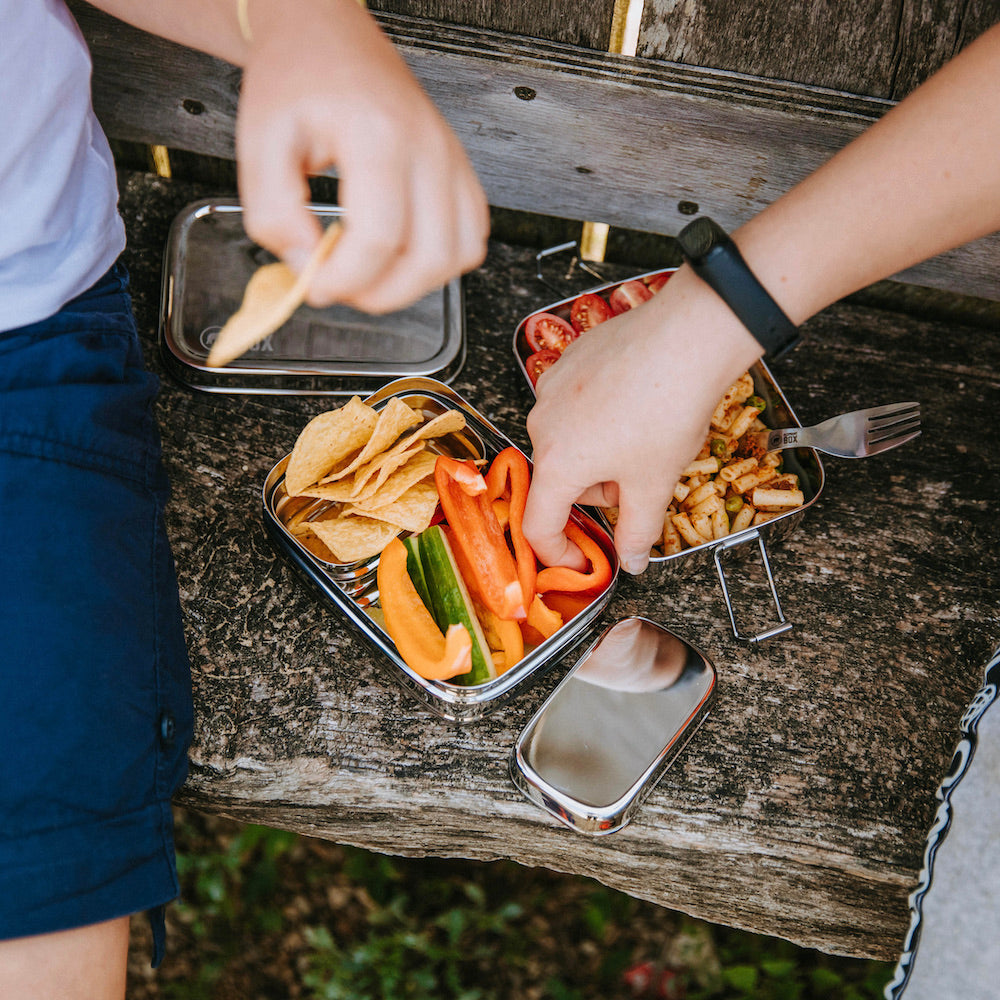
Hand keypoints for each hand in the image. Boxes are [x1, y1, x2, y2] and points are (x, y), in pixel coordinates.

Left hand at [234, 0, 488, 312]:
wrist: (327, 36)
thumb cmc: (297, 78)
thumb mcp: (258, 141)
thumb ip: (272, 212)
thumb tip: (304, 264)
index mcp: (377, 134)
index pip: (380, 237)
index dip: (345, 280)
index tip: (314, 285)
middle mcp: (427, 148)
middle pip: (430, 258)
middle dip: (381, 293)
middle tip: (341, 285)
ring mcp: (450, 159)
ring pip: (459, 256)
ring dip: (414, 284)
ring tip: (370, 272)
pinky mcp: (459, 170)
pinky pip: (472, 238)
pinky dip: (440, 262)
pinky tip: (402, 253)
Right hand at [522, 268, 761, 574]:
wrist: (687, 337)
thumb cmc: (668, 410)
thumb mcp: (655, 484)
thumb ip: (637, 531)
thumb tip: (632, 561)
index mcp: (558, 463)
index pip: (539, 525)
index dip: (559, 553)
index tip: (582, 560)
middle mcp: (543, 424)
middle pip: (560, 479)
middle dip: (596, 490)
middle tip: (641, 479)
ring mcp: (552, 387)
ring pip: (568, 441)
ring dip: (599, 453)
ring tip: (644, 435)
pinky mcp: (569, 361)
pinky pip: (575, 405)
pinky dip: (599, 416)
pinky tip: (636, 403)